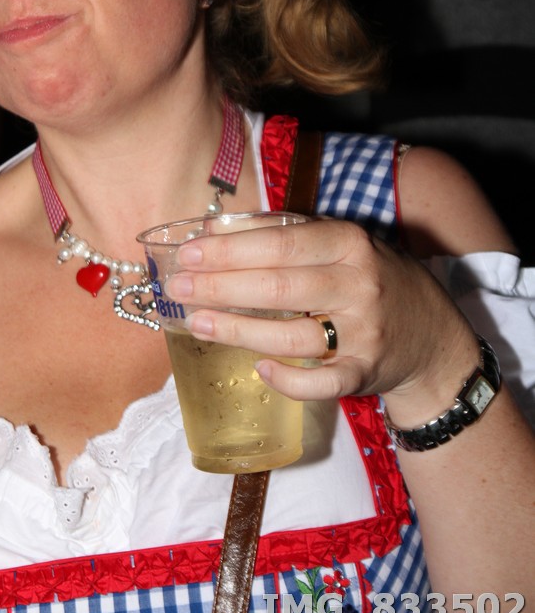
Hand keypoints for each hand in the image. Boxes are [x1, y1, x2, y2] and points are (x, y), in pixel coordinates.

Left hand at [167, 218, 477, 416]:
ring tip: (197, 323)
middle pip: (279, 287)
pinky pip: (322, 383)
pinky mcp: (365, 373)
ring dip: (238, 331)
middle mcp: (359, 284)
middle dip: (221, 287)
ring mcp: (364, 332)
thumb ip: (285, 234)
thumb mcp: (341, 244)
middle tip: (179, 287)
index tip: (189, 252)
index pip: (281, 243)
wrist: (433, 337)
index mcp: (349, 242)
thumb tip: (214, 230)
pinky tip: (259, 369)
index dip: (231, 249)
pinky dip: (289, 379)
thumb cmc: (372, 279)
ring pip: (291, 334)